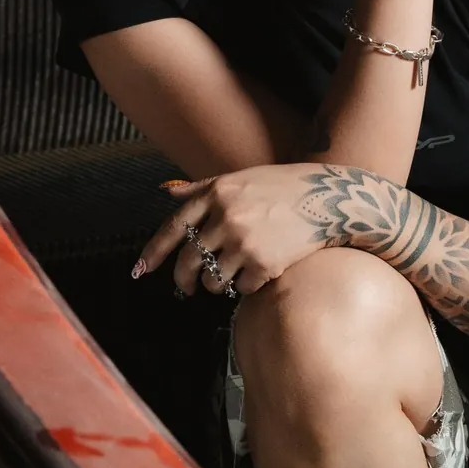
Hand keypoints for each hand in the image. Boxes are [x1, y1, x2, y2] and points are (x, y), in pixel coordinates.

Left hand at [132, 164, 339, 296]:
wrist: (328, 199)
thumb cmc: (282, 187)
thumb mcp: (239, 179)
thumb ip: (200, 187)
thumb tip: (166, 192)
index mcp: (216, 194)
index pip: (173, 228)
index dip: (153, 252)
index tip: (140, 271)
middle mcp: (226, 217)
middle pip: (188, 261)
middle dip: (183, 280)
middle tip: (186, 288)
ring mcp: (244, 241)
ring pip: (213, 281)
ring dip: (217, 285)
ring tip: (231, 274)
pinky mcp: (264, 263)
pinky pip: (241, 288)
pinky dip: (247, 286)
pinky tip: (260, 271)